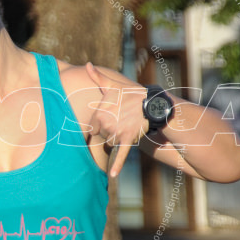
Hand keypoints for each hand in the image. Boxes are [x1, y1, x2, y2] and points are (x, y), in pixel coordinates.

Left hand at [84, 63, 147, 177]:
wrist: (152, 103)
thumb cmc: (131, 94)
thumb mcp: (113, 85)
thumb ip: (97, 77)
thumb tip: (87, 64)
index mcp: (99, 112)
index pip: (92, 128)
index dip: (100, 126)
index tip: (110, 119)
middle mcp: (105, 123)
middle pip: (101, 136)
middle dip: (109, 133)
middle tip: (121, 122)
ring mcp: (117, 132)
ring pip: (111, 143)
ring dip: (117, 140)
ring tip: (128, 127)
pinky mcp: (129, 140)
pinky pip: (121, 155)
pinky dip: (117, 166)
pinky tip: (112, 175)